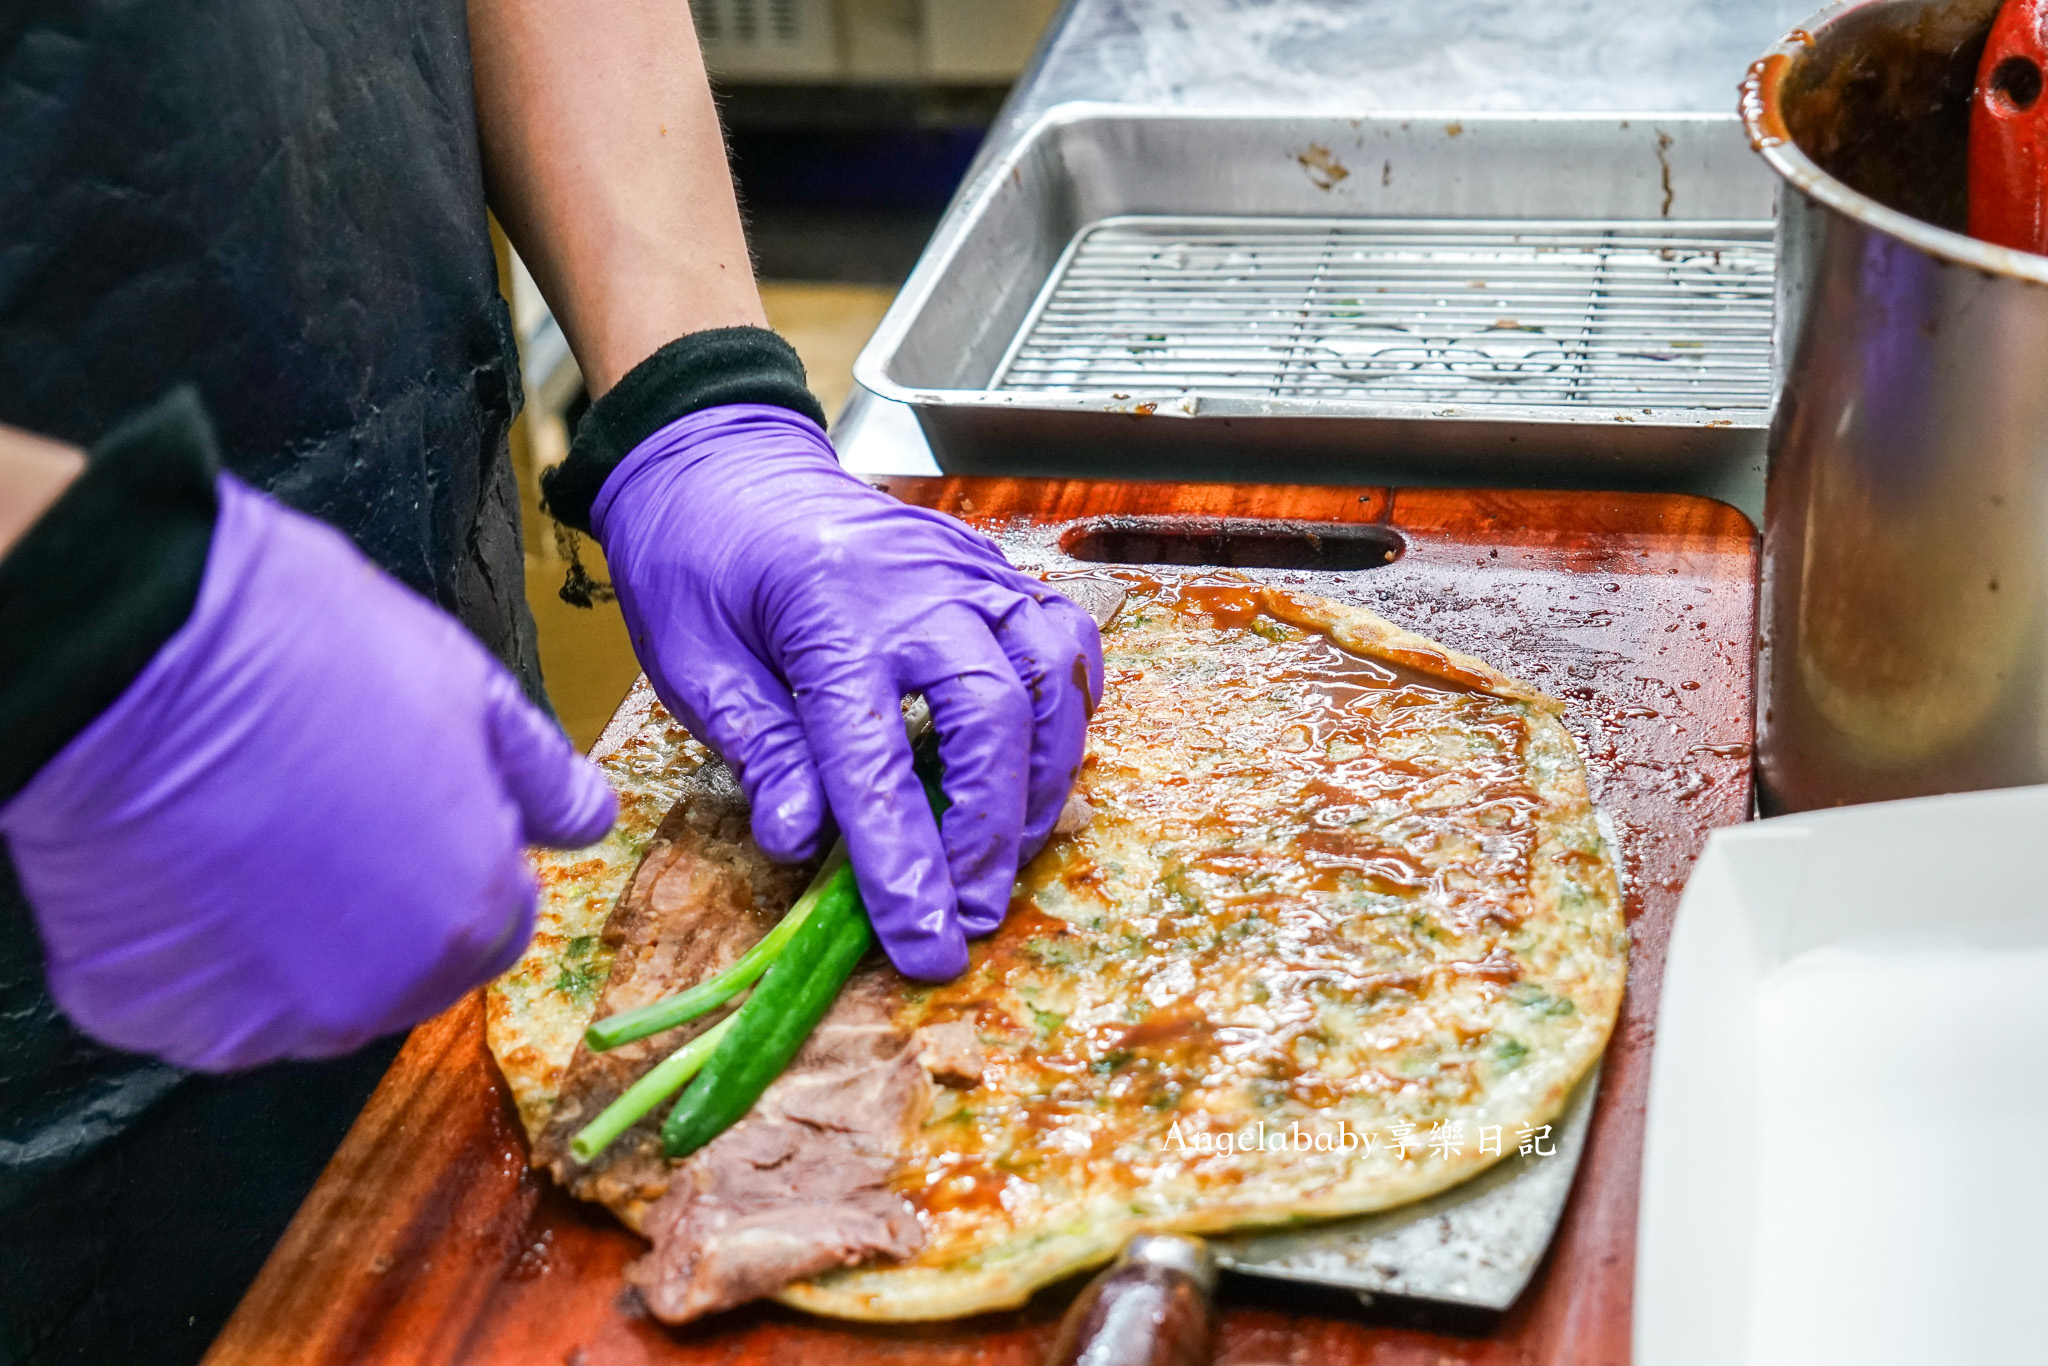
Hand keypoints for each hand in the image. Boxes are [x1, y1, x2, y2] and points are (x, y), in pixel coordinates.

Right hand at [0, 476, 615, 1070]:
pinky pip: (183, 999)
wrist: (130, 653)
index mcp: (467, 920)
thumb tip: (593, 820)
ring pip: (291, 997)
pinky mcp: (143, 1016)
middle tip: (316, 808)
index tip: (408, 805)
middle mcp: (370, 996)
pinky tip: (172, 860)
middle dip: (375, 909)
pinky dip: (182, 950)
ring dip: (280, 939)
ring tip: (239, 829)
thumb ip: (542, 776)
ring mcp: (251, 1021)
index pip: (493, 929)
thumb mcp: (468, 688)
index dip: (455, 863)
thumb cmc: (313, 655)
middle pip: (397, 973)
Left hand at [591, 404, 1101, 980]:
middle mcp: (917, 584)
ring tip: (1005, 860)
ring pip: (1053, 675)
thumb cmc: (698, 564)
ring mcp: (968, 571)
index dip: (903, 859)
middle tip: (970, 912)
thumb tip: (801, 840)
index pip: (875, 755)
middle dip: (991, 830)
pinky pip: (1064, 638)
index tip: (922, 942)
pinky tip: (1038, 769)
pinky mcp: (992, 571)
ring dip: (1042, 781)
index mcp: (827, 608)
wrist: (726, 462)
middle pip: (995, 714)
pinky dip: (1069, 712)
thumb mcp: (692, 661)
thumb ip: (758, 747)